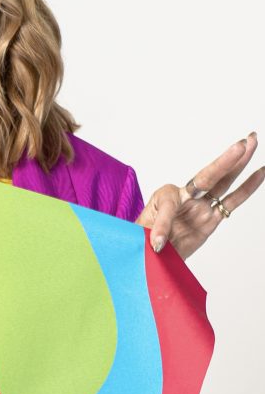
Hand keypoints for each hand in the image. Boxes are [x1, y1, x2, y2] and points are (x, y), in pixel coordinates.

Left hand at [136, 132, 264, 259]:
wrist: (149, 253)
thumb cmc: (142, 238)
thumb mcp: (140, 232)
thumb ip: (153, 232)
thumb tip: (158, 244)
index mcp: (165, 195)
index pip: (169, 205)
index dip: (163, 224)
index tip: (157, 244)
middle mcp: (186, 197)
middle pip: (209, 175)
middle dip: (225, 160)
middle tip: (244, 141)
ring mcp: (201, 207)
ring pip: (224, 183)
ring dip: (239, 164)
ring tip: (252, 142)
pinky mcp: (211, 220)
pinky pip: (232, 202)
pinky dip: (247, 188)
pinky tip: (259, 173)